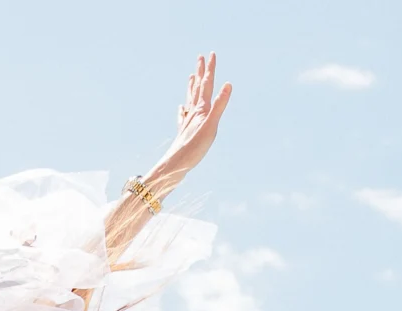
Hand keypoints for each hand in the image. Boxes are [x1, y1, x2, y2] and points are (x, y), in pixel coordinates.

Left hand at [147, 55, 231, 191]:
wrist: (174, 166)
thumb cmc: (193, 149)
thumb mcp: (211, 126)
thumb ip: (219, 105)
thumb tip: (228, 84)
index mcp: (200, 110)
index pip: (206, 84)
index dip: (210, 69)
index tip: (212, 54)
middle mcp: (193, 113)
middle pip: (196, 88)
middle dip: (200, 73)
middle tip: (200, 58)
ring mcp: (187, 122)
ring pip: (190, 100)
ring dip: (191, 87)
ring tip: (191, 77)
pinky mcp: (183, 133)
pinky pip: (183, 116)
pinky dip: (183, 109)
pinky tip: (181, 108)